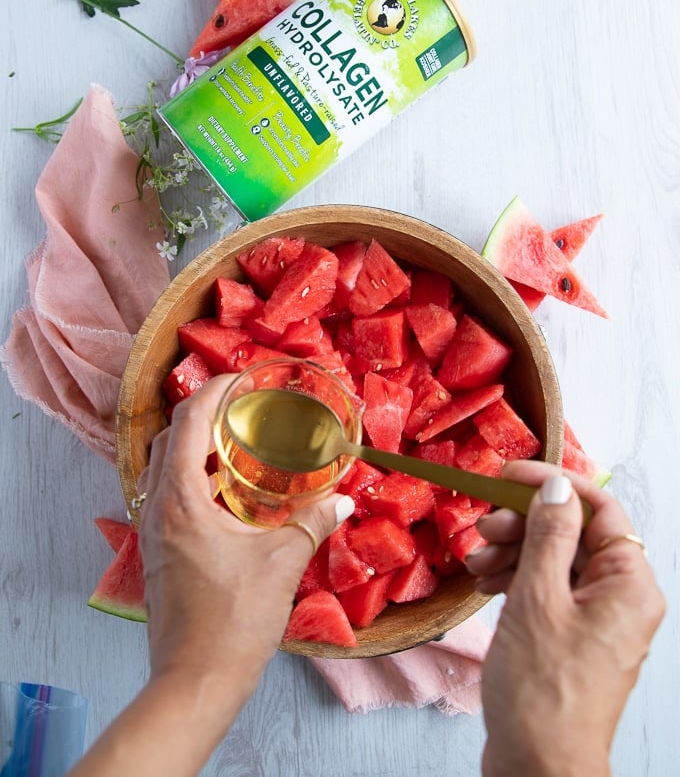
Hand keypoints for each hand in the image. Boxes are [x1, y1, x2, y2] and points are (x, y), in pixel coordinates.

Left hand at [68, 376, 354, 776]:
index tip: (240, 378)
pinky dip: (192, 477)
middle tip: (242, 406)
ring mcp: (151, 531)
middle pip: (167, 439)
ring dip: (193, 445)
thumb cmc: (234, 619)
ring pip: (163, 468)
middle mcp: (157, 508)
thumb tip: (344, 499)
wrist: (195, 680)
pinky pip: (167, 495)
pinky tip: (227, 491)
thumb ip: (313, 522)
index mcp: (180, 500)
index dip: (211, 391)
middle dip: (201, 413)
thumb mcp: (281, 563)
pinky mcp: (156, 551)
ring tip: (235, 441)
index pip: (185, 423)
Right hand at [465, 460, 664, 776]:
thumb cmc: (543, 689)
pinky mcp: (568, 635)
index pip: (599, 509)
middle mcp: (619, 597)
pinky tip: (485, 582)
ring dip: (513, 550)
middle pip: (573, 533)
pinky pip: (545, 588)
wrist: (536, 767)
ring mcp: (594, 618)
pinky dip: (515, 578)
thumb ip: (548, 535)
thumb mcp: (539, 599)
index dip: (553, 484)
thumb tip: (556, 488)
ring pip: (554, 559)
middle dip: (525, 522)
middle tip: (485, 526)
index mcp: (629, 584)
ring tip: (476, 560)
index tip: (509, 473)